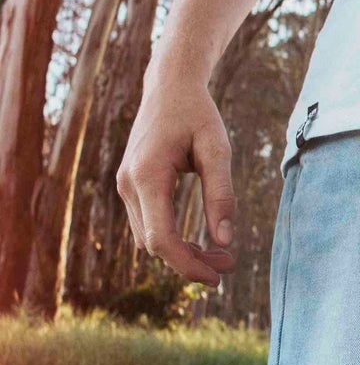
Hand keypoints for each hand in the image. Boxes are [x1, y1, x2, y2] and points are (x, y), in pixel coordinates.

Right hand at [117, 77, 236, 287]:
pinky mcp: (131, 186)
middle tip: (230, 264)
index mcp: (147, 176)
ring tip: (222, 253)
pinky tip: (201, 239)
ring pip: (149, 238)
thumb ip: (221, 193)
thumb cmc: (197, 114)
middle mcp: (128, 185)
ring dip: (182, 252)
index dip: (187, 265)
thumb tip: (225, 240)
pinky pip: (148, 224)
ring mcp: (125, 186)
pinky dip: (172, 237)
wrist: (169, 86)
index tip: (217, 278)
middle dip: (191, 261)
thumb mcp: (218, 149)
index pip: (161, 239)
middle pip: (154, 244)